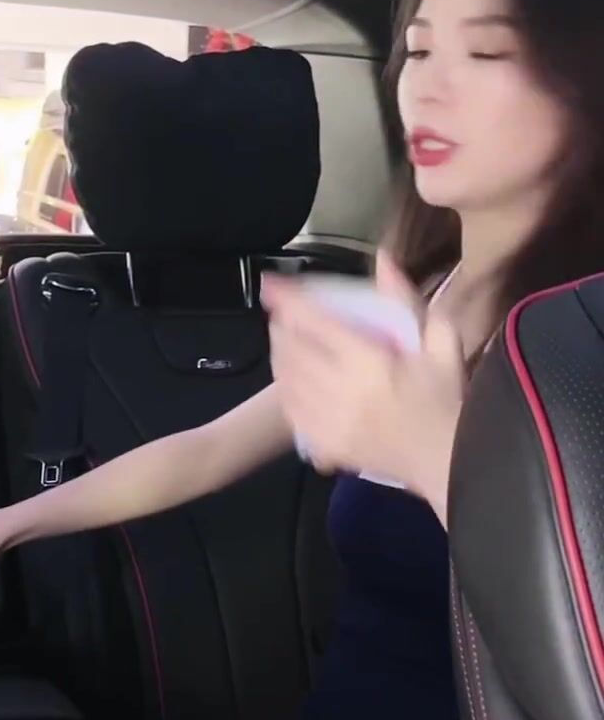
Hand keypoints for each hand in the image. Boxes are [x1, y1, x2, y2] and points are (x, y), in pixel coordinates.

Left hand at [262, 251, 465, 517]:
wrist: (448, 460)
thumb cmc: (446, 399)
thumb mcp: (439, 341)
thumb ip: (407, 299)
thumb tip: (383, 258)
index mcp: (368, 362)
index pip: (316, 323)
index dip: (289, 301)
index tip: (272, 285)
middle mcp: (342, 391)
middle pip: (292, 350)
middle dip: (282, 327)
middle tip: (283, 314)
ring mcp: (330, 422)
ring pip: (287, 381)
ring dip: (281, 357)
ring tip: (285, 342)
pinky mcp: (327, 446)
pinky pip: (292, 413)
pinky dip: (287, 392)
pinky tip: (293, 381)